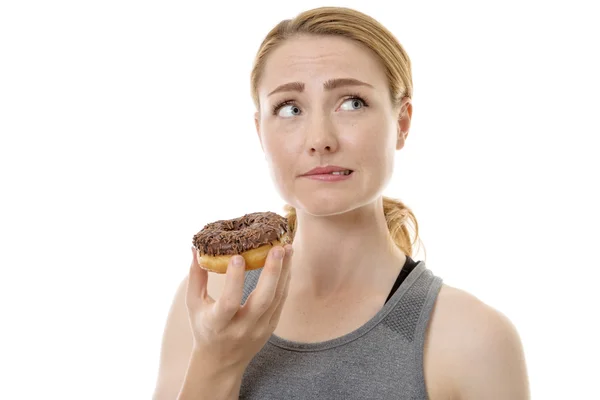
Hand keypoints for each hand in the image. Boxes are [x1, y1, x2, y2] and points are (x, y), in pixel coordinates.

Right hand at [185, 244, 292, 372]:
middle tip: (277, 248)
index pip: (229, 302)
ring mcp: (259, 329)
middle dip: (272, 272)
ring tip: (287, 248)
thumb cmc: (204, 327)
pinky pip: (281, 301)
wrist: (221, 361)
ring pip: (277, 299)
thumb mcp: (193, 305)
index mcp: (218, 324)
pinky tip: (287, 262)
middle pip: (263, 300)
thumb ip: (195, 277)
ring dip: (284, 272)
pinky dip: (285, 280)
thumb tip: (196, 248)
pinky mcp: (271, 327)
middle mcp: (241, 328)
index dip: (234, 280)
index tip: (239, 257)